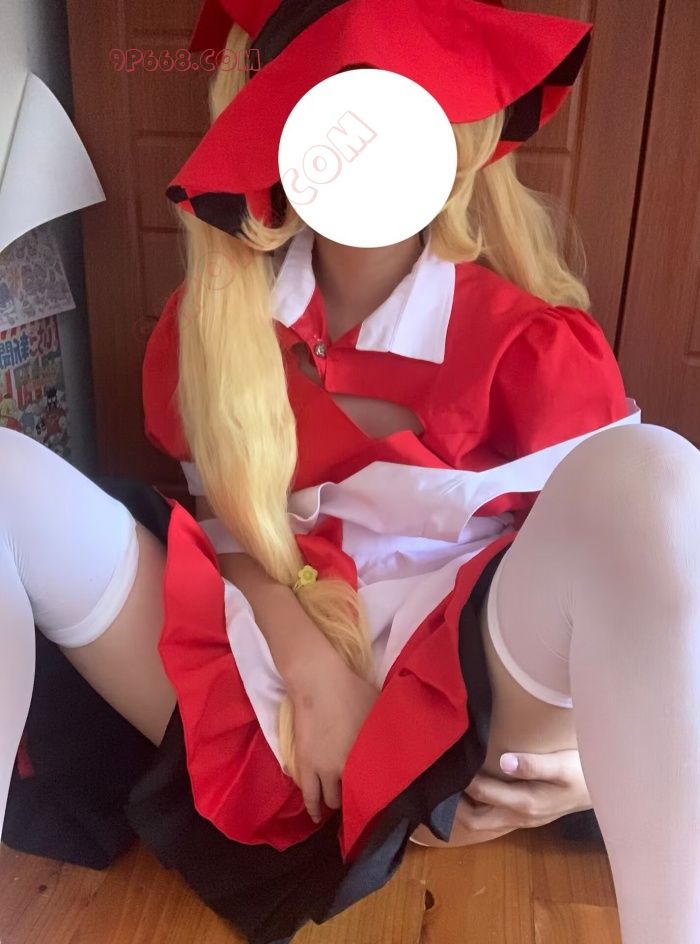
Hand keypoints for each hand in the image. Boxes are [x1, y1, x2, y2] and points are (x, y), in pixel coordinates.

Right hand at [287, 651, 379, 823]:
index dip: (379, 796)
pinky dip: (314, 809)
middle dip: (358, 801)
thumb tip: (398, 741)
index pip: (378, 788)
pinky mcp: (306, 765)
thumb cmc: (353, 690)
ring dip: (336, 805)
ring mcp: (324, 769)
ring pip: (331, 800)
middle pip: (355, 796)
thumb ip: (385, 731)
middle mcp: (348, 768)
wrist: (318, 682)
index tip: (382, 800)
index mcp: (369, 755)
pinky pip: (309, 796)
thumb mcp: (379, 709)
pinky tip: (317, 817)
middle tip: (361, 802)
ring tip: (340, 809)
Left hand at [454, 749, 591, 840]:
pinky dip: (479, 808)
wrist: (604, 789)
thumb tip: (504, 761)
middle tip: (439, 783)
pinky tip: (472, 792)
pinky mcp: (526, 815)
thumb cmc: (582, 772)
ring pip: (484, 822)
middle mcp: (520, 816)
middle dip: (455, 806)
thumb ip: (534, 765)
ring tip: (450, 786)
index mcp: (525, 803)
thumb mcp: (561, 765)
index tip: (449, 762)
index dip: (463, 780)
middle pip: (476, 820)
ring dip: (465, 809)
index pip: (482, 793)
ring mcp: (523, 819)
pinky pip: (494, 818)